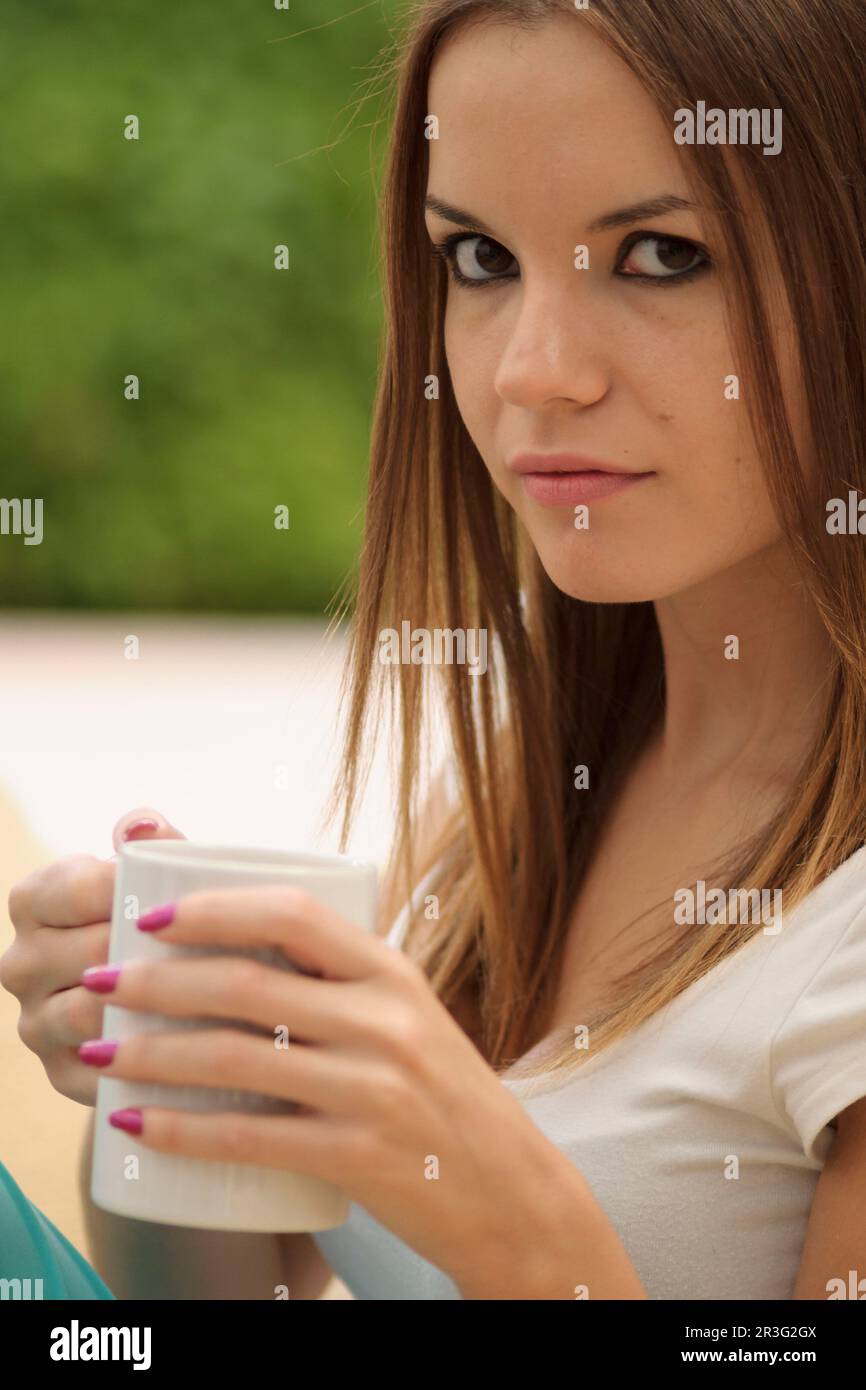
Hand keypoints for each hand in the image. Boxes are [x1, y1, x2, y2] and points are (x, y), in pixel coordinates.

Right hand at [0, 808, 185, 1103]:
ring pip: (91, 1013)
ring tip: (210, 994)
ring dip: (149, 1005)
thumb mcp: (158, 880)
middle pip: (88, 951)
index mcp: (34, 902)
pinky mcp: (61, 1073)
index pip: (75, 889)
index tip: (181, 897)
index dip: (132, 892)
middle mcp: (21, 962)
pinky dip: (148, 1060)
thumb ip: (153, 847)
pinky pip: (105, 1070)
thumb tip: (145, 823)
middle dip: (151, 949)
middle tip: (215, 947)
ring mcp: (36, 1022)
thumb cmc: (160, 923)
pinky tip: (196, 1049)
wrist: (155, 1000)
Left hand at [77, 885, 554, 1285]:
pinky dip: (184, 1130)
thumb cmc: (443, 1096)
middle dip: (156, 981)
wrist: (510, 1191)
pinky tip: (138, 1124)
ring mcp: (373, 1090)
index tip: (154, 919)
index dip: (215, 910)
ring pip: (237, 1058)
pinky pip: (251, 1137)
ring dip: (152, 1054)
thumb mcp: (407, 1016)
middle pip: (247, 985)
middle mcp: (385, 1021)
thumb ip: (340, 982)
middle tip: (100, 984)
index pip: (294, 914)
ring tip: (99, 1054)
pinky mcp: (359, 1157)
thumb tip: (238, 950)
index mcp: (391, 972)